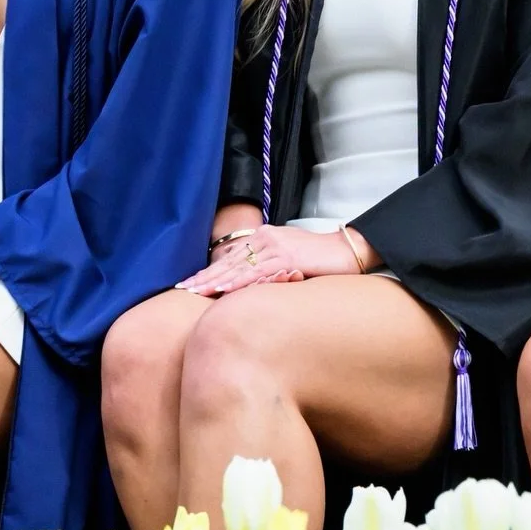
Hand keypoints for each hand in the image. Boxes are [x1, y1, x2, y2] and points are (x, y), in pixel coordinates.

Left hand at [178, 225, 361, 295]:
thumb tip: (251, 285)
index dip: (210, 271)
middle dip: (205, 276)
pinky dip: (239, 282)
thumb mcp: (289, 259)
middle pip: (229, 261)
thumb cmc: (321, 258)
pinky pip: (259, 272)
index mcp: (264, 238)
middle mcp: (266, 239)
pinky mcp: (287, 257)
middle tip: (183, 289)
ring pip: (239, 267)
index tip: (190, 283)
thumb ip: (269, 268)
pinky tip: (224, 289)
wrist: (348, 249)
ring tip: (195, 291)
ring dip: (215, 281)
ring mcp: (276, 247)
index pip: (232, 257)